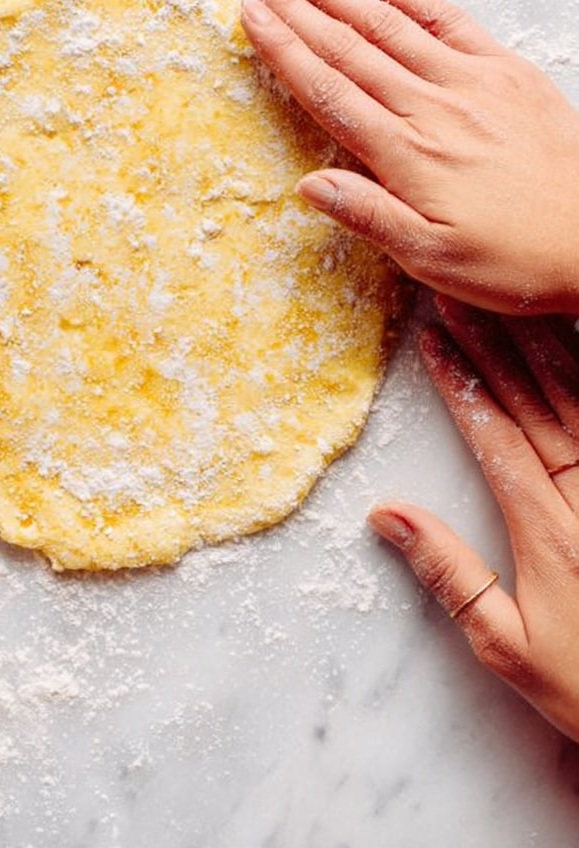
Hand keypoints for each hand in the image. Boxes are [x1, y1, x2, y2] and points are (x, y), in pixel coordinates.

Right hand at [232, 0, 578, 314]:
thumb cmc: (516, 259)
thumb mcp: (433, 260)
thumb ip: (369, 216)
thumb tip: (306, 185)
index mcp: (406, 153)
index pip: (327, 89)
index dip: (282, 47)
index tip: (247, 13)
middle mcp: (431, 106)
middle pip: (345, 44)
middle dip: (291, 3)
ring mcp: (469, 80)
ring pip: (386, 22)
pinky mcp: (503, 69)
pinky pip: (443, 17)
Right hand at [370, 295, 578, 741]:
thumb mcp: (506, 645)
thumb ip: (449, 574)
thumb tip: (387, 514)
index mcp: (549, 530)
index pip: (496, 438)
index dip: (462, 385)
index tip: (434, 342)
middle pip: (535, 407)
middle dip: (493, 349)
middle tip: (461, 302)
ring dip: (541, 352)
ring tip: (511, 307)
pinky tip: (571, 354)